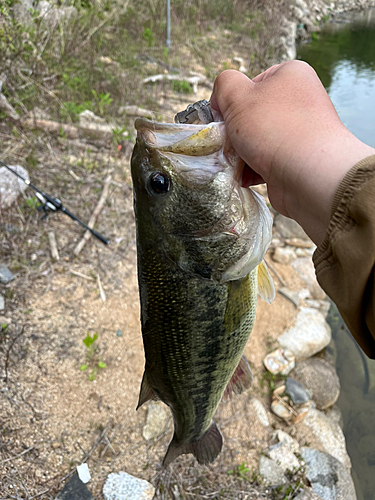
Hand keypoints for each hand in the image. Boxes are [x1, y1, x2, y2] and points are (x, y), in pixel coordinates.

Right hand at [211, 61, 374, 244]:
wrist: (311, 177)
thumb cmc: (275, 129)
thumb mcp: (238, 96)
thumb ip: (224, 85)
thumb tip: (222, 98)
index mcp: (291, 75)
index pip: (251, 83)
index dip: (233, 101)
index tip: (225, 118)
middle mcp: (300, 101)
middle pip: (252, 115)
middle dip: (234, 133)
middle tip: (229, 143)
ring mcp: (301, 132)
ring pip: (257, 141)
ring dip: (241, 154)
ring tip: (238, 164)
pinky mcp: (297, 160)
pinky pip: (266, 161)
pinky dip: (253, 170)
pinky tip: (246, 177)